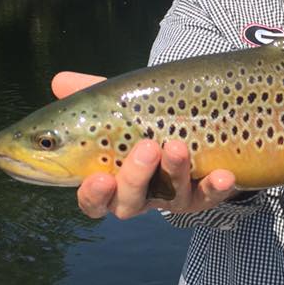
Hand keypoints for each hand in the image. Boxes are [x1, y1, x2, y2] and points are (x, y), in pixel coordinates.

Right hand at [51, 71, 237, 219]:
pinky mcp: (206, 192)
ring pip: (172, 199)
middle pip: (129, 203)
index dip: (93, 195)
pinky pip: (212, 196)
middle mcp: (141, 195)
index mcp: (112, 179)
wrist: (196, 122)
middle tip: (145, 148)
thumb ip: (90, 95)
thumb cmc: (144, 119)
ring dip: (174, 173)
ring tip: (177, 146)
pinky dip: (217, 188)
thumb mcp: (119, 106)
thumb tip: (59, 80)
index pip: (94, 199)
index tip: (97, 178)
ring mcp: (174, 195)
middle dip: (135, 178)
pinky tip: (224, 174)